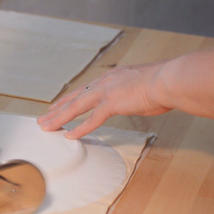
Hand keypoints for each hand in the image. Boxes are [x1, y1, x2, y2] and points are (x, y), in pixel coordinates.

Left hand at [37, 63, 171, 138]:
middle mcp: (105, 82)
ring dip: (59, 118)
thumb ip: (133, 91)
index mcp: (112, 77)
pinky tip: (69, 136)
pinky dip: (80, 128)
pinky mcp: (113, 103)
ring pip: (76, 107)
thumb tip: (137, 97)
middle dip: (56, 109)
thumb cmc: (164, 83)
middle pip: (74, 98)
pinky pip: (92, 119)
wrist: (170, 79)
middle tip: (42, 119)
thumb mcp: (143, 85)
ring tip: (46, 126)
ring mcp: (107, 92)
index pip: (84, 90)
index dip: (68, 99)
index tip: (57, 105)